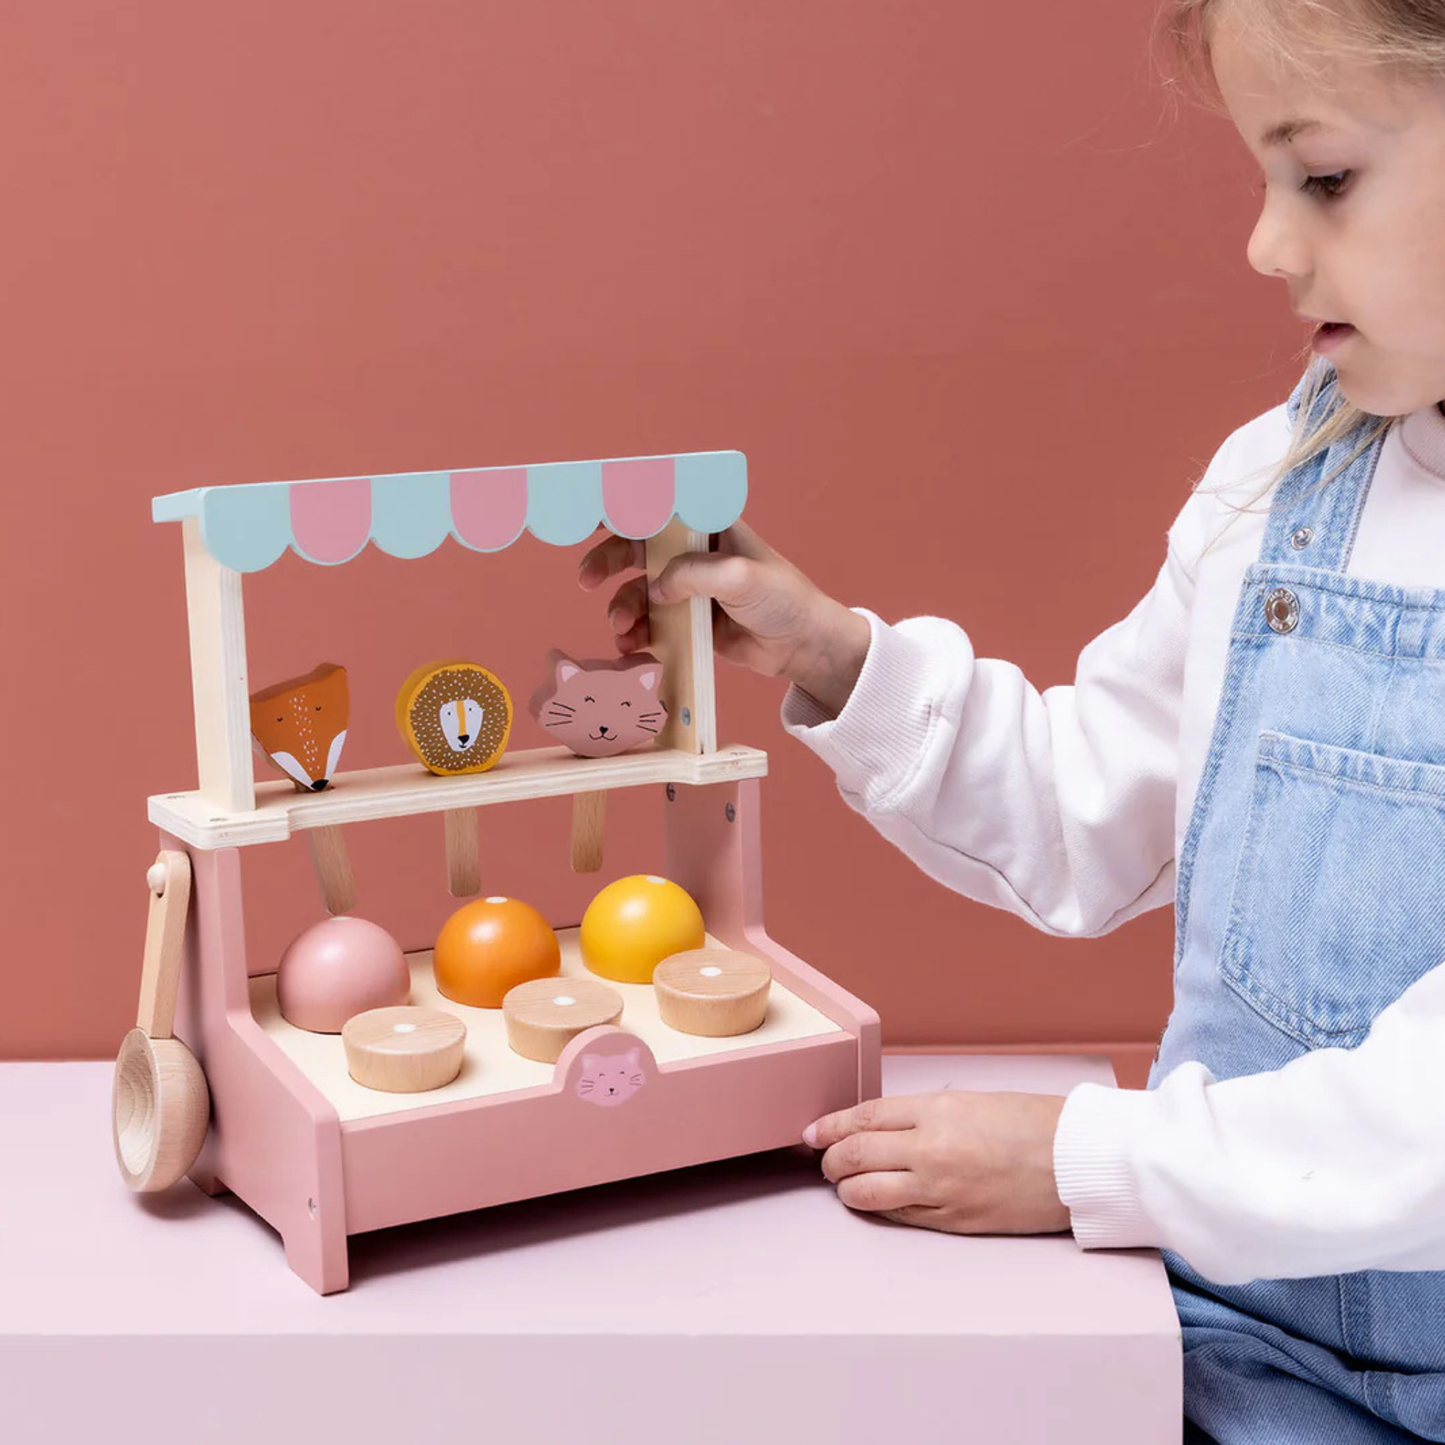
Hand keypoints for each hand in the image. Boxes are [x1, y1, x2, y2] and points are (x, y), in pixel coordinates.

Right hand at [577, 519, 871, 717]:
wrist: (802, 646)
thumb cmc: (783, 599)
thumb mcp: (741, 576)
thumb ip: (694, 574)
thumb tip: (655, 588)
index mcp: (707, 527)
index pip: (658, 506)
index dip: (621, 505)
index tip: (589, 513)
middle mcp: (692, 553)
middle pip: (636, 548)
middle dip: (607, 561)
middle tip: (587, 579)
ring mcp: (687, 588)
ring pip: (637, 590)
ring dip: (621, 608)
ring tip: (621, 630)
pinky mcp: (686, 622)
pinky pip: (649, 623)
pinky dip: (635, 633)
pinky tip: (632, 647)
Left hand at [802, 1090, 1071, 1234]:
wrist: (1078, 1161)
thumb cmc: (1032, 1124)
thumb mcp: (971, 1101)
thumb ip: (925, 1114)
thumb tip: (883, 1127)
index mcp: (936, 1109)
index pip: (863, 1117)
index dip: (829, 1126)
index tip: (811, 1132)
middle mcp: (931, 1148)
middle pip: (855, 1155)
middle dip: (831, 1161)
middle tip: (825, 1162)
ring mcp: (941, 1188)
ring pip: (867, 1192)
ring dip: (848, 1189)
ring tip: (847, 1184)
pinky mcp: (955, 1221)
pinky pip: (900, 1216)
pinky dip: (881, 1209)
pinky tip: (878, 1202)